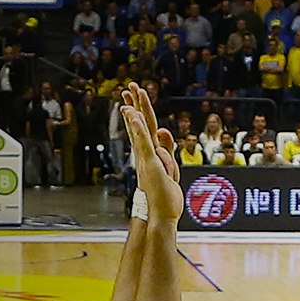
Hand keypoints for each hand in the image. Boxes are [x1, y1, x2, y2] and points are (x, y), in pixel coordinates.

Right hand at [122, 86, 180, 221]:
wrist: (159, 213)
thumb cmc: (164, 194)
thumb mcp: (170, 167)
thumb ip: (167, 148)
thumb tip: (164, 130)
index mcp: (150, 153)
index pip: (145, 128)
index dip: (140, 112)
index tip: (132, 97)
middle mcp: (145, 153)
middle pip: (141, 124)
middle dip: (136, 104)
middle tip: (130, 86)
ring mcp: (146, 157)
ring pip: (140, 130)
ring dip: (135, 111)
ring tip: (129, 95)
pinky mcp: (149, 162)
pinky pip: (143, 141)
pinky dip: (138, 127)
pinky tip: (133, 114)